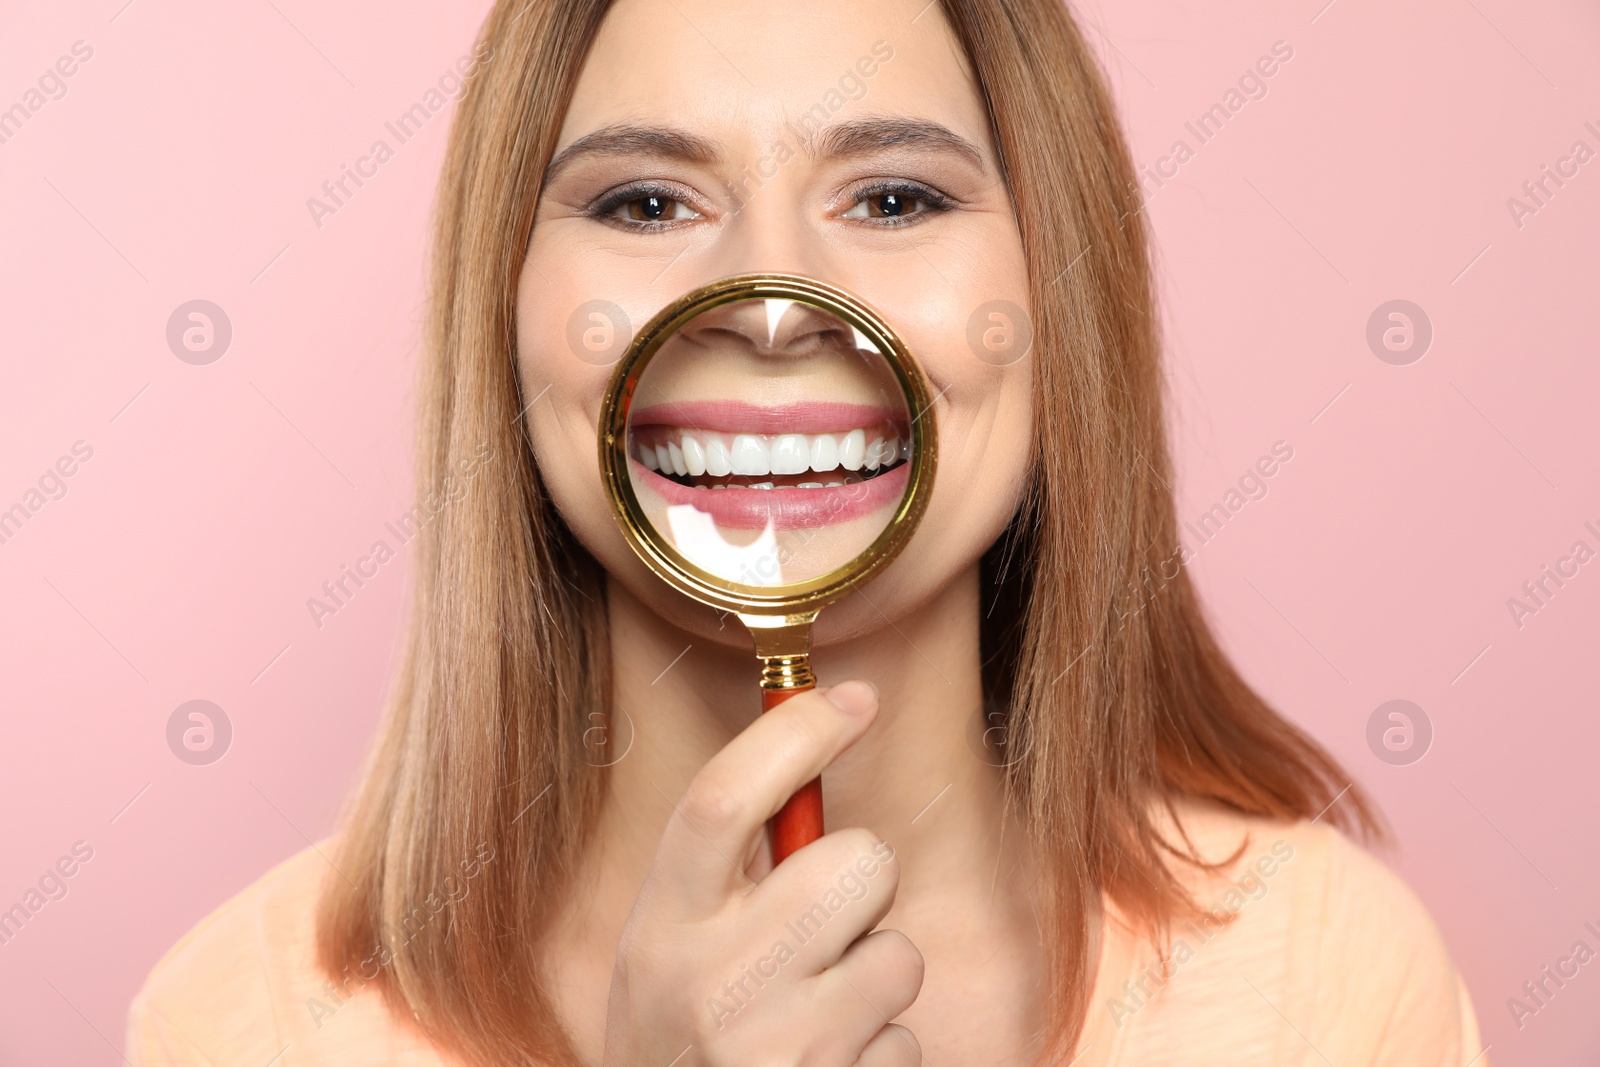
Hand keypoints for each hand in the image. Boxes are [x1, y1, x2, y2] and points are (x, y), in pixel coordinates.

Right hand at [600, 680, 923, 1065]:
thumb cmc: (678, 1031)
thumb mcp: (668, 943)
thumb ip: (726, 867)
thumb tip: (817, 741)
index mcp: (662, 924)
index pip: (722, 801)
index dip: (794, 735)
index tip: (852, 698)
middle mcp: (712, 981)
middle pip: (856, 864)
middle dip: (864, 882)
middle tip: (824, 922)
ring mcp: (774, 1048)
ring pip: (898, 954)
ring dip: (874, 975)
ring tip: (816, 1010)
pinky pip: (904, 1038)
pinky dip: (879, 1050)